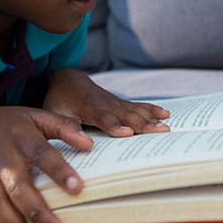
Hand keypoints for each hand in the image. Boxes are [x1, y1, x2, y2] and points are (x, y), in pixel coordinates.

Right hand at [0, 106, 92, 222]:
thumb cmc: (14, 125)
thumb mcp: (38, 116)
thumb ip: (64, 127)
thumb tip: (88, 142)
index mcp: (20, 137)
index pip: (42, 154)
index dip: (59, 171)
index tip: (78, 188)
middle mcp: (1, 159)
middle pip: (18, 188)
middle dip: (37, 212)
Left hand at [44, 69, 170, 136]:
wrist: (68, 80)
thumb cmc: (60, 100)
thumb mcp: (56, 114)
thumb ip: (68, 126)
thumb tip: (82, 142)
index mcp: (90, 108)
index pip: (105, 119)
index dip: (116, 126)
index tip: (128, 133)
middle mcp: (107, 104)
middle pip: (127, 115)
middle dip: (144, 124)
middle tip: (160, 131)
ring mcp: (116, 102)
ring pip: (136, 111)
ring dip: (151, 118)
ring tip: (166, 126)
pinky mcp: (122, 103)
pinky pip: (139, 106)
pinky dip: (152, 109)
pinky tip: (166, 113)